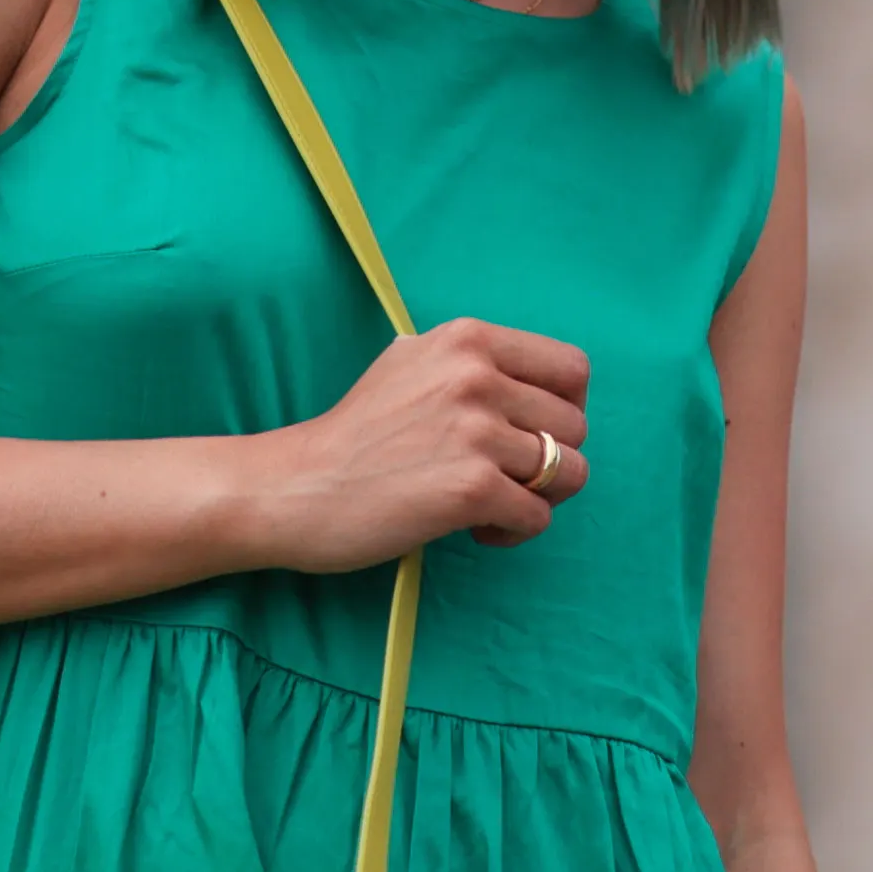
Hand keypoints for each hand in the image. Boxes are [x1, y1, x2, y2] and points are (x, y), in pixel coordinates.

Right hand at [229, 318, 594, 568]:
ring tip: (492, 506)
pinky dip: (513, 532)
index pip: (572, 368)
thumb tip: (539, 383)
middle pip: (576, 426)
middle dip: (551, 460)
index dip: (565, 408)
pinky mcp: (472, 489)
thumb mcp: (411, 364)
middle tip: (505, 478)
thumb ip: (472, 363)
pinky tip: (474, 530)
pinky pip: (538, 517)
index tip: (533, 434)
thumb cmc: (355, 433)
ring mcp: (476, 432)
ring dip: (537, 499)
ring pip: (569, 473)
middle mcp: (477, 376)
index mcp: (468, 340)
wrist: (296, 487)